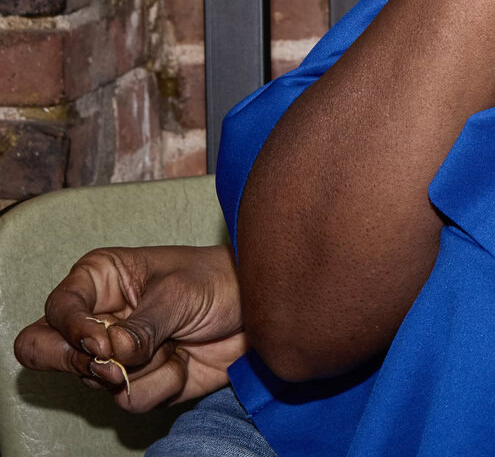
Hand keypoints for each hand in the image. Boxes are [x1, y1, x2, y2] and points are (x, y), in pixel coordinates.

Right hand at [12, 244, 245, 411]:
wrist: (261, 312)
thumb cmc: (221, 282)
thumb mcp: (181, 293)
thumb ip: (141, 326)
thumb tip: (105, 357)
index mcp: (99, 280)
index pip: (56, 310)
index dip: (70, 331)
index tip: (101, 344)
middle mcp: (98, 319)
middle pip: (46, 352)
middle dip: (78, 364)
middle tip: (114, 364)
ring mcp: (114, 355)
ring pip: (94, 382)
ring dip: (140, 370)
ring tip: (175, 343)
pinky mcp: (138, 382)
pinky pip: (129, 400)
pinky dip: (162, 385)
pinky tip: (185, 362)